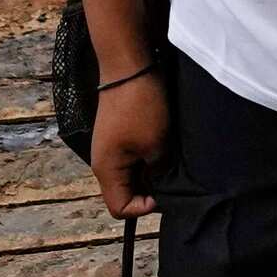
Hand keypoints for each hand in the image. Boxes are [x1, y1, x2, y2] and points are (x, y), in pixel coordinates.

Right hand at [87, 74, 167, 220]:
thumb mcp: (156, 145)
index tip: (164, 193)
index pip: (119, 208)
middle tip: (172, 178)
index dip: (143, 208)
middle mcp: (104, 163)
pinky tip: (164, 148)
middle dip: (149, 191)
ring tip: (170, 162)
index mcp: (106, 170)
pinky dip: (148, 159)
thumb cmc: (141, 107)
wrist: (129, 68)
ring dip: (151, 173)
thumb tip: (160, 182)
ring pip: (132, 175)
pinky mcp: (119, 135)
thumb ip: (157, 171)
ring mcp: (110, 148)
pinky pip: (133, 158)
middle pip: (125, 193)